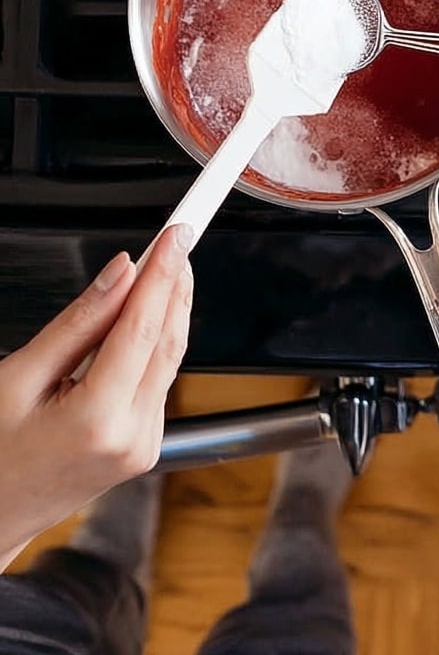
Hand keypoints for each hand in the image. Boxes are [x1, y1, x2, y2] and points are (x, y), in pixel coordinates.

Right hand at [0, 225, 193, 569]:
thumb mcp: (20, 378)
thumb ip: (78, 323)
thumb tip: (120, 272)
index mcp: (98, 421)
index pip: (144, 329)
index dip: (163, 274)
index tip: (177, 235)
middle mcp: (133, 436)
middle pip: (168, 340)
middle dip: (175, 283)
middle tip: (177, 239)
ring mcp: (145, 445)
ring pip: (171, 358)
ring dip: (171, 308)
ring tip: (164, 265)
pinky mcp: (148, 445)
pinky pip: (161, 379)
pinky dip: (158, 341)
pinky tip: (149, 313)